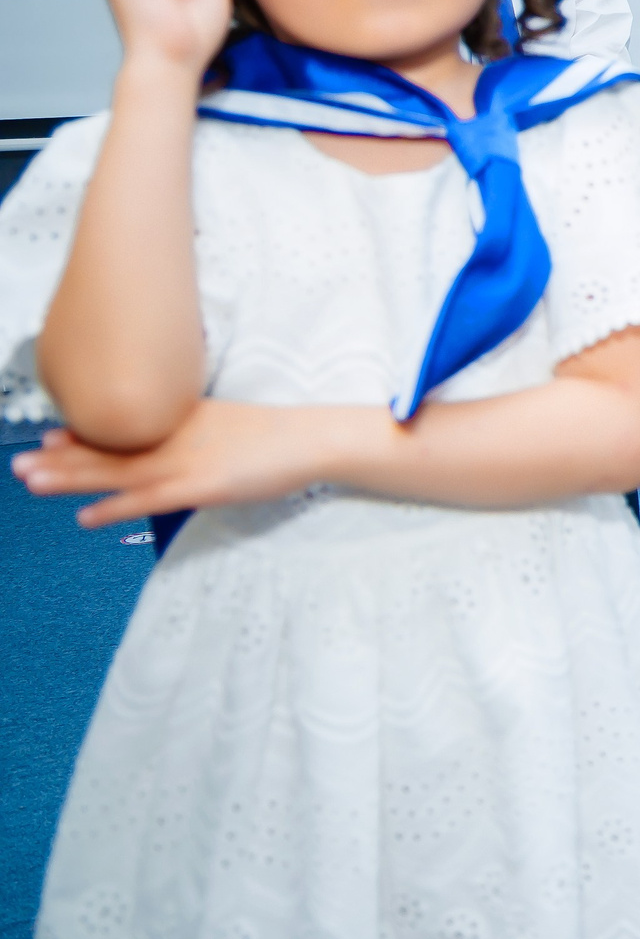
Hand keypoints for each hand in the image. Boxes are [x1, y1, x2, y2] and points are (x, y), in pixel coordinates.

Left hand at [12, 399, 380, 528]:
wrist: (313, 437)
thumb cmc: (278, 435)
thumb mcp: (230, 424)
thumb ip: (199, 431)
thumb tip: (181, 440)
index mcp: (182, 421)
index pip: (123, 430)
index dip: (83, 436)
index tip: (50, 436)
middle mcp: (174, 439)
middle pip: (109, 449)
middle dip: (61, 457)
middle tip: (20, 462)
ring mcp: (185, 462)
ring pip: (116, 473)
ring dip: (70, 479)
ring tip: (30, 482)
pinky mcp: (200, 486)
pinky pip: (146, 499)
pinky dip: (113, 508)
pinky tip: (84, 517)